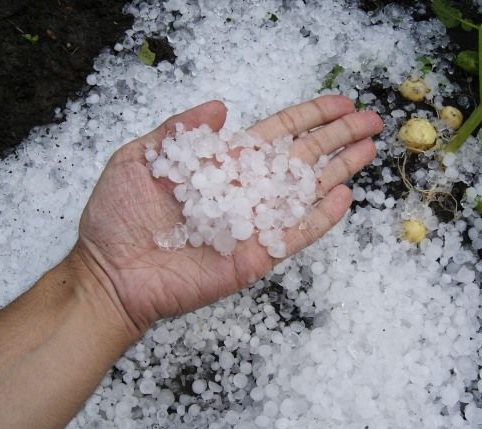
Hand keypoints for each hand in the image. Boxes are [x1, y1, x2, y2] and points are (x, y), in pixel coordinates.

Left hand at [73, 96, 382, 333]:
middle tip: (372, 120)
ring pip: (306, 192)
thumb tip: (221, 104)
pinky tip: (344, 197)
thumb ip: (180, 131)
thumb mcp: (139, 159)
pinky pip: (295, 234)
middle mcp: (245, 190)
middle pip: (302, 158)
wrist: (110, 273)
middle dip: (337, 137)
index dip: (309, 117)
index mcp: (223, 164)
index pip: (277, 134)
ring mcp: (253, 224)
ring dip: (339, 170)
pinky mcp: (256, 256)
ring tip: (370, 149)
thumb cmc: (117, 217)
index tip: (340, 103)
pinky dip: (320, 218)